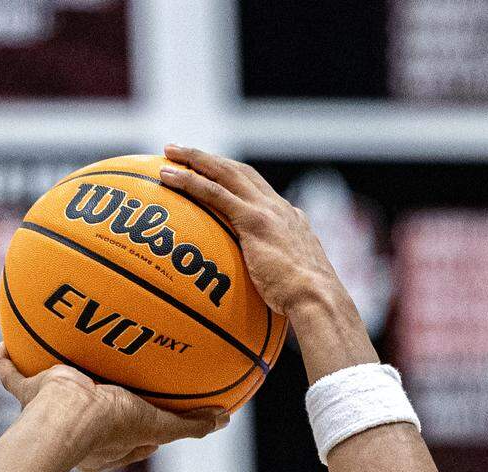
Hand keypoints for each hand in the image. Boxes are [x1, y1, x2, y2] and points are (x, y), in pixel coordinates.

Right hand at [0, 345, 226, 471]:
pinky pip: (11, 374)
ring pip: (47, 390)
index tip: (148, 405)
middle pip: (87, 410)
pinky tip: (3, 342)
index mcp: (102, 443)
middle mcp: (74, 430)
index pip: (125, 432)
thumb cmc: (109, 426)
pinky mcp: (28, 391)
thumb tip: (222, 420)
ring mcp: (48, 409)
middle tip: (108, 375)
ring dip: (51, 373)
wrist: (66, 419)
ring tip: (59, 348)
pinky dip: (5, 360)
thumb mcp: (156, 425)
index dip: (137, 419)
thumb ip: (188, 425)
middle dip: (96, 394)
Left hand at [159, 146, 357, 321]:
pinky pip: (215, 194)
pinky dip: (191, 181)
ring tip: (169, 152)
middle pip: (240, 171)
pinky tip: (169, 177)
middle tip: (183, 151)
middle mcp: (278, 208)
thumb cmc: (306, 304)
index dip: (234, 178)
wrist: (317, 298)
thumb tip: (266, 297)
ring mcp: (267, 211)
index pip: (258, 189)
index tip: (215, 173)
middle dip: (211, 158)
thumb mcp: (293, 284)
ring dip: (196, 159)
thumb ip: (277, 279)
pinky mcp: (254, 221)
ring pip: (225, 173)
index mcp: (289, 219)